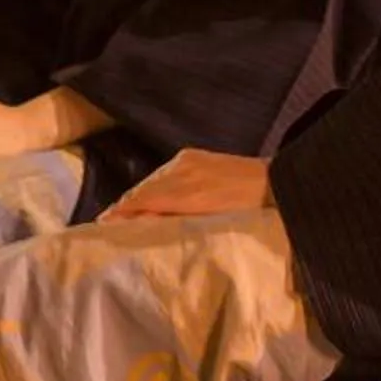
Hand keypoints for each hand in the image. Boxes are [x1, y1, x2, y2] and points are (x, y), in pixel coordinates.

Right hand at [104, 150, 271, 219]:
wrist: (277, 183)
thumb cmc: (248, 213)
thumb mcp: (211, 225)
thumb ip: (175, 223)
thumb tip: (141, 225)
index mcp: (186, 193)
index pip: (142, 201)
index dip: (120, 214)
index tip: (102, 225)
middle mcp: (180, 172)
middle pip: (142, 190)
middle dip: (124, 206)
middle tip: (108, 222)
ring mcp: (186, 161)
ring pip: (151, 180)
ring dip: (137, 196)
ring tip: (125, 211)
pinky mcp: (192, 155)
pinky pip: (164, 171)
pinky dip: (153, 184)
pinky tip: (150, 194)